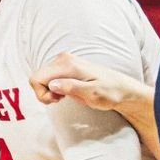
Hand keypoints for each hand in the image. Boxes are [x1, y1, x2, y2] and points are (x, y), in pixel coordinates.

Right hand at [30, 52, 147, 113]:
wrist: (122, 89)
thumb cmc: (110, 92)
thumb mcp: (93, 94)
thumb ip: (72, 88)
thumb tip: (52, 85)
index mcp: (68, 64)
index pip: (37, 78)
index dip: (41, 94)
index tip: (56, 100)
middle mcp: (63, 59)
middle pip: (37, 77)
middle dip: (43, 92)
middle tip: (59, 100)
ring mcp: (65, 62)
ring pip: (42, 78)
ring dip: (48, 91)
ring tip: (64, 97)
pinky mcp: (66, 67)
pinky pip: (50, 77)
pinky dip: (53, 88)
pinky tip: (65, 93)